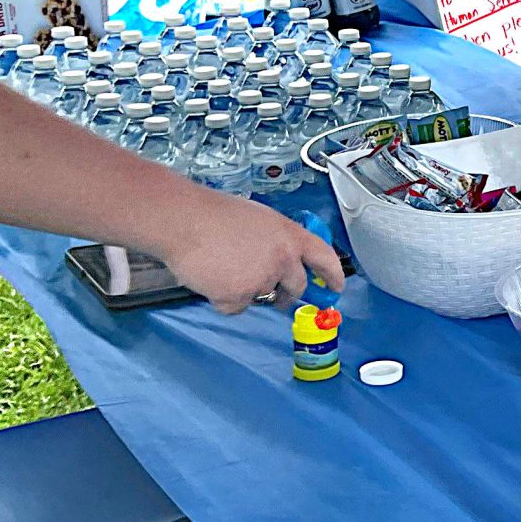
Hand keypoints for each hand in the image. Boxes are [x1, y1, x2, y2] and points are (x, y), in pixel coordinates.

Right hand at [154, 194, 342, 314]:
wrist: (183, 221)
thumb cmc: (215, 214)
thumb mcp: (260, 219)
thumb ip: (276, 240)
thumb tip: (279, 261)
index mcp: (291, 235)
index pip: (324, 257)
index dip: (333, 274)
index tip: (337, 287)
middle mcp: (284, 260)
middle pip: (297, 287)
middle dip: (288, 294)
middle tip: (274, 293)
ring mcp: (262, 280)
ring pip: (263, 297)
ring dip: (248, 291)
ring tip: (224, 268)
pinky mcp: (238, 297)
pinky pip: (236, 307)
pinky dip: (223, 299)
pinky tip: (210, 278)